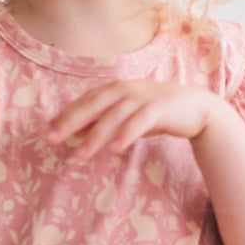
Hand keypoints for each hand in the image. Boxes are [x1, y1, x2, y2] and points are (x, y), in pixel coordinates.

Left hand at [46, 80, 218, 160]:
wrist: (196, 108)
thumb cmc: (157, 112)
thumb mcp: (126, 117)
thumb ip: (102, 122)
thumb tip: (75, 132)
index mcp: (116, 89)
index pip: (85, 101)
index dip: (65, 115)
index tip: (47, 131)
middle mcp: (127, 89)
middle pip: (94, 104)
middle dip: (71, 121)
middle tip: (53, 139)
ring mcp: (144, 97)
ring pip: (114, 115)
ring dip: (96, 135)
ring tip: (81, 154)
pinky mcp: (161, 108)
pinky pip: (140, 121)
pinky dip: (126, 134)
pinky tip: (115, 149)